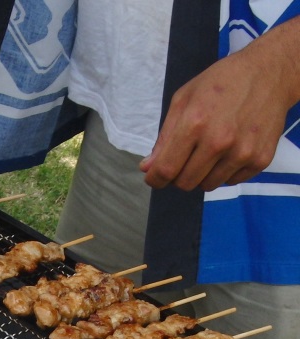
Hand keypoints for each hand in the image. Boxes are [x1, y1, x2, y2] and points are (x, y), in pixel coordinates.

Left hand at [141, 17, 299, 191]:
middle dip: (179, 175)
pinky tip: (230, 150)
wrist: (270, 72)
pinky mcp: (260, 159)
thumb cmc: (222, 83)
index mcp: (195, 124)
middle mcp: (219, 141)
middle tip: (186, 158)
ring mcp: (242, 152)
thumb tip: (147, 167)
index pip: (165, 170)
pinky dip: (225, 172)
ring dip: (203, 174)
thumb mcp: (184, 99)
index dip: (155, 179)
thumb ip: (164, 137)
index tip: (154, 177)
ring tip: (210, 150)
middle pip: (184, 183)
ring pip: (207, 186)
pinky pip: (231, 181)